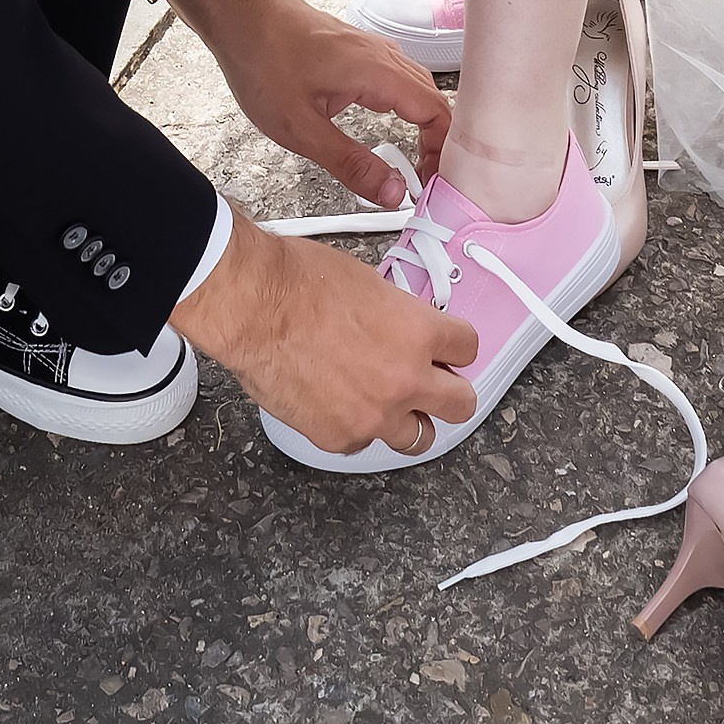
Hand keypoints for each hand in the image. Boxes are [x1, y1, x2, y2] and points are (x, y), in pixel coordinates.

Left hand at [169, 0, 448, 205]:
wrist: (238, 14)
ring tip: (412, 161)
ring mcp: (370, 48)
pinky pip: (397, 77)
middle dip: (437, 143)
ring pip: (417, 87)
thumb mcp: (302, 129)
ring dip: (423, 124)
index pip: (438, 113)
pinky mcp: (356, 48)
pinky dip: (405, 106)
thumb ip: (351, 164)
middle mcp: (382, 55)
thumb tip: (393, 193)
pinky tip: (389, 124)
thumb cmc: (262, 62)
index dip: (443, 153)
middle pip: (434, 100)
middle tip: (423, 181)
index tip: (430, 183)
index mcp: (377, 72)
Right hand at [170, 210, 478, 454]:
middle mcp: (405, 380)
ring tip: (385, 401)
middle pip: (461, 405)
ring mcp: (374, 416)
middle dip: (449, 393)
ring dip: (408, 419)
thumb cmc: (300, 282)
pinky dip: (355, 425)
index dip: (455, 347)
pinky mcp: (340, 438)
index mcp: (418, 332)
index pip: (468, 348)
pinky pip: (363, 441)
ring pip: (419, 438)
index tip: (446, 349)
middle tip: (433, 385)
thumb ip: (398, 318)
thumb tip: (402, 331)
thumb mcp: (368, 284)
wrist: (255, 306)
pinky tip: (335, 401)